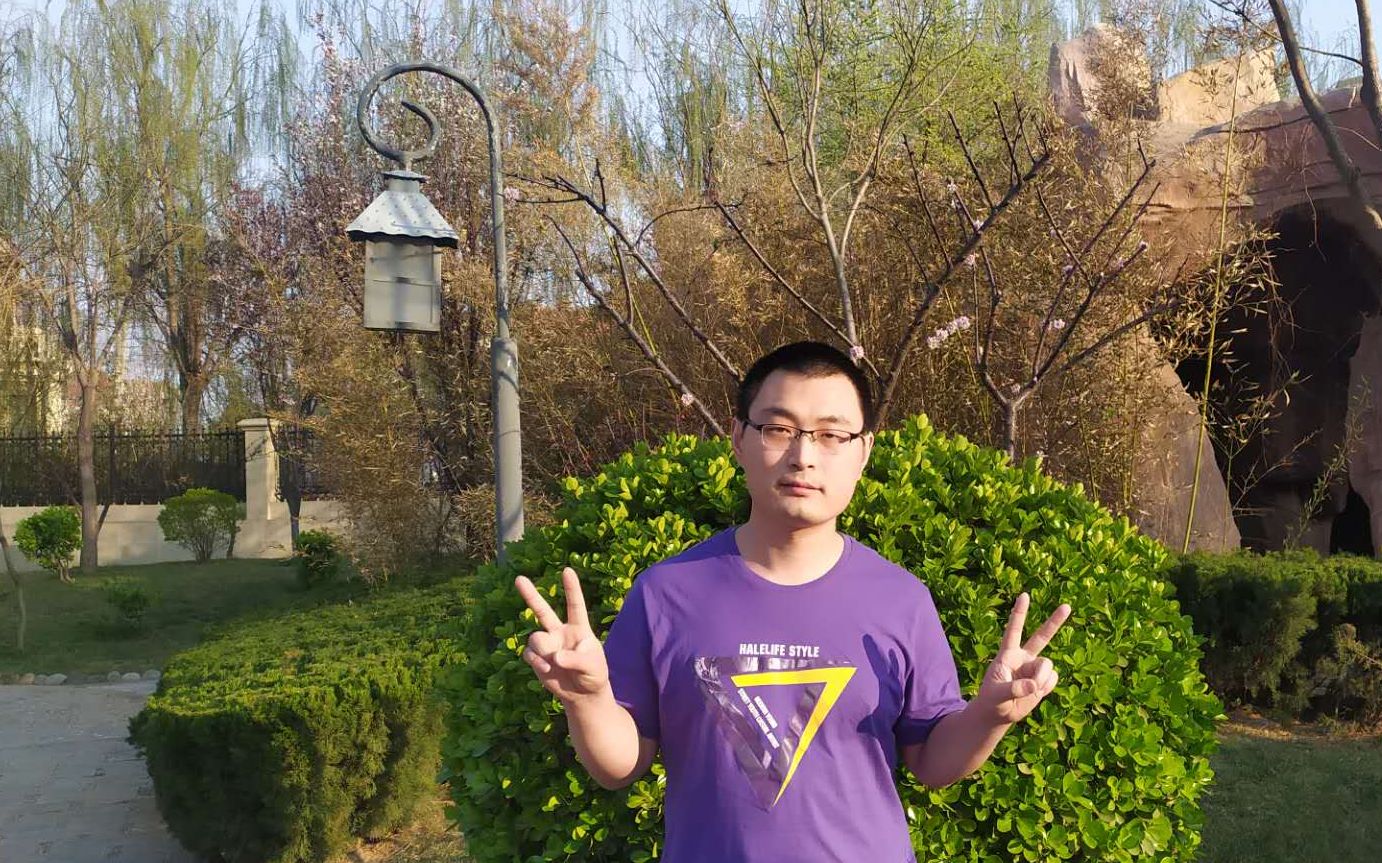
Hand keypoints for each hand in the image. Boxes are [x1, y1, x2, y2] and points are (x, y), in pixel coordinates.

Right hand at [515, 567, 610, 703]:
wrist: (582, 694)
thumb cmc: (593, 674)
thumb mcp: (592, 666)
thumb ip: (575, 659)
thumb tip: (555, 656)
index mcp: (578, 628)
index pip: (575, 605)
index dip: (571, 588)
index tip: (567, 570)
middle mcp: (560, 632)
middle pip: (542, 610)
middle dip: (530, 595)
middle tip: (519, 578)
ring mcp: (547, 644)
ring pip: (535, 638)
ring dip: (543, 652)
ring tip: (553, 664)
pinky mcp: (537, 657)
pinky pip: (529, 653)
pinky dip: (536, 662)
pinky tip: (547, 670)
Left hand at [974, 592, 1070, 724]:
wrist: (999, 713)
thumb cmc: (991, 699)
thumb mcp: (996, 695)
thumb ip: (1014, 688)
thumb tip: (1034, 685)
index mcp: (1007, 654)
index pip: (1013, 630)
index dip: (1019, 613)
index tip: (1024, 595)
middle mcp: (1023, 657)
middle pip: (1041, 636)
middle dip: (1055, 622)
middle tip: (1067, 606)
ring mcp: (1034, 668)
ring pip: (1047, 665)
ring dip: (1041, 678)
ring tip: (1030, 690)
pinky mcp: (1043, 680)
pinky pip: (1052, 679)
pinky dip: (1046, 687)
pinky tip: (1036, 693)